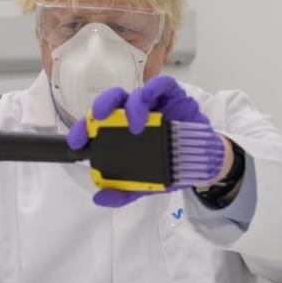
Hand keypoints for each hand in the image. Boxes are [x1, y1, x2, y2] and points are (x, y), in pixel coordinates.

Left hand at [67, 75, 219, 207]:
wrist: (205, 163)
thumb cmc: (172, 165)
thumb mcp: (146, 185)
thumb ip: (124, 192)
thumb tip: (100, 198)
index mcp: (123, 129)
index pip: (98, 122)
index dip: (84, 128)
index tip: (76, 142)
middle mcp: (136, 112)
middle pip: (112, 101)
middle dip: (100, 107)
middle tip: (97, 120)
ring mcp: (155, 103)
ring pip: (135, 92)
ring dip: (131, 104)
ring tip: (134, 124)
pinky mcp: (174, 96)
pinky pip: (163, 84)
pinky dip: (155, 89)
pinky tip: (151, 106)